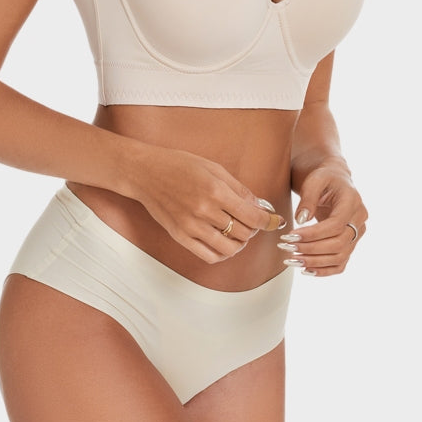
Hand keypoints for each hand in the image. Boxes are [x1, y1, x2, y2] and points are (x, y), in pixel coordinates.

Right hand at [133, 146, 286, 263]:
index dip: (269, 221)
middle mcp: (204, 211)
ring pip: (229, 248)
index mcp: (215, 191)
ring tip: (238, 232)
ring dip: (240, 243)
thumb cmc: (179, 165)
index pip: (252, 216)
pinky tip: (223, 242)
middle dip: (253, 229)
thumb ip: (238, 189)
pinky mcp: (180, 237)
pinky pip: (209, 256)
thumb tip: (260, 207)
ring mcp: (191, 227)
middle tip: (251, 221)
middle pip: (243, 233)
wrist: (146, 173)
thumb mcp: (213, 168)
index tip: (275, 222)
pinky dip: (222, 253)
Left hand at [278, 164, 367, 275]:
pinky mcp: (351, 243)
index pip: (335, 225)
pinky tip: (305, 269)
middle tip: (287, 247)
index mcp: (353, 201)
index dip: (313, 234)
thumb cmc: (323, 177)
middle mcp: (359, 219)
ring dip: (314, 262)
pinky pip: (340, 263)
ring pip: (340, 256)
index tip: (291, 235)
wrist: (334, 179)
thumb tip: (301, 220)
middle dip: (311, 249)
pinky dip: (324, 270)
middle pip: (338, 244)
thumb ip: (308, 198)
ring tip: (292, 260)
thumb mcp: (314, 180)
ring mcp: (357, 233)